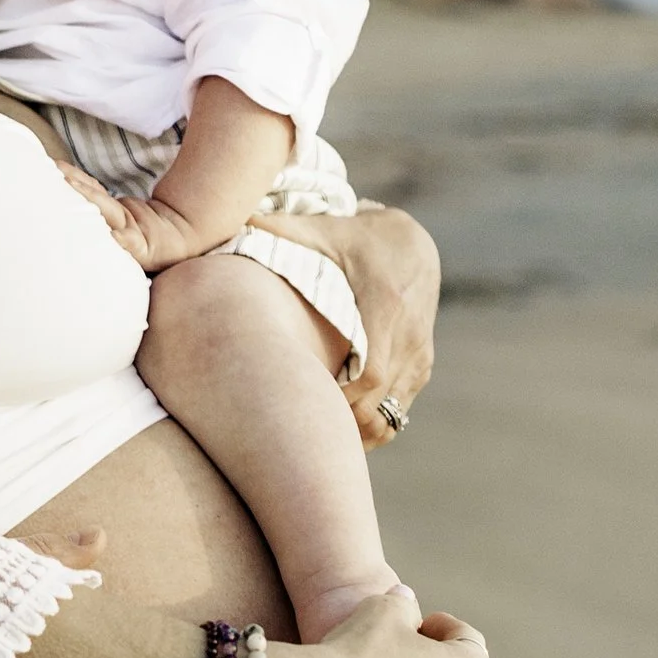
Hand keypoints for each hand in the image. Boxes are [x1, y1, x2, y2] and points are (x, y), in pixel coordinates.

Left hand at [257, 198, 439, 444]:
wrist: (414, 242)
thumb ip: (281, 228)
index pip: (369, 374)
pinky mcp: (422, 365)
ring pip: (393, 415)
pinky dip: (373, 424)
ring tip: (316, 442)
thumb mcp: (324, 231)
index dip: (340, 402)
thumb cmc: (358, 238)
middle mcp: (410, 336)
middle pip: (379, 404)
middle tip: (299, 439)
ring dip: (358, 432)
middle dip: (343, 426)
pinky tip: (339, 429)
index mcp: (385, 306)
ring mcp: (420, 354)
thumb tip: (235, 216)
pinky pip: (401, 408)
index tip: (305, 412)